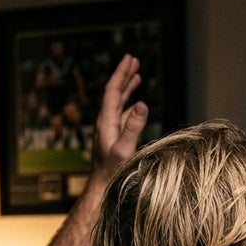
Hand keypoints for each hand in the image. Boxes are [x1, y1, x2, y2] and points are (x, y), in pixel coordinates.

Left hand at [91, 53, 149, 184]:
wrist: (102, 187)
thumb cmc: (114, 171)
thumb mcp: (124, 149)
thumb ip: (133, 126)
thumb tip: (142, 103)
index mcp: (106, 120)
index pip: (113, 90)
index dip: (121, 74)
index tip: (130, 59)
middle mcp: (106, 121)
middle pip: (114, 92)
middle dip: (124, 75)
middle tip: (133, 60)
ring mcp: (110, 129)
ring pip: (118, 102)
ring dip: (127, 88)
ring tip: (136, 76)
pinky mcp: (114, 137)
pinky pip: (123, 114)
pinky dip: (130, 104)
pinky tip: (136, 104)